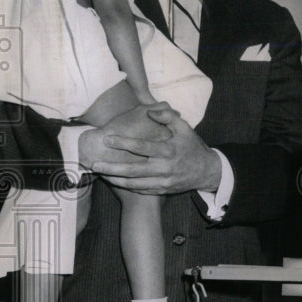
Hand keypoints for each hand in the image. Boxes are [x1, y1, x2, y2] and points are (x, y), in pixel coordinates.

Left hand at [87, 105, 221, 194]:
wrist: (207, 171)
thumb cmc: (193, 146)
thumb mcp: (185, 128)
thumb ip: (167, 117)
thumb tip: (150, 111)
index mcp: (169, 151)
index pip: (142, 147)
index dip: (123, 143)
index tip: (107, 139)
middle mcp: (165, 168)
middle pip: (133, 170)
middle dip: (112, 167)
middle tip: (95, 164)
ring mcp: (163, 181)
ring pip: (135, 183)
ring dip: (116, 179)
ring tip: (100, 173)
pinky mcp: (163, 190)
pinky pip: (142, 190)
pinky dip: (127, 187)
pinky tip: (115, 181)